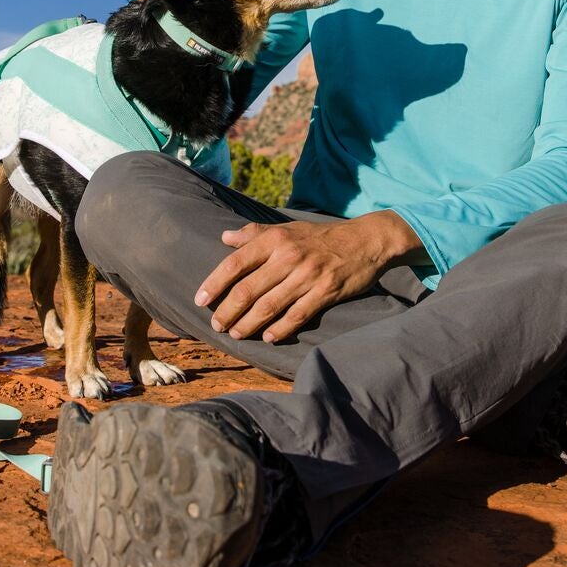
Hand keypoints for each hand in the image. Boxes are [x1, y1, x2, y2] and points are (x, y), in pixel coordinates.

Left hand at [195, 212, 421, 342]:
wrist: (366, 240)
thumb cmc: (320, 236)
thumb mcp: (287, 228)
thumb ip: (254, 233)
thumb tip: (224, 237)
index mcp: (275, 239)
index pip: (235, 263)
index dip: (215, 283)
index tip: (200, 300)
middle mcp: (289, 256)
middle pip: (248, 290)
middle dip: (228, 311)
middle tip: (217, 325)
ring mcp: (308, 276)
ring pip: (269, 306)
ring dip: (248, 324)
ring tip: (236, 334)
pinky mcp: (326, 292)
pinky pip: (297, 315)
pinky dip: (280, 329)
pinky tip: (268, 338)